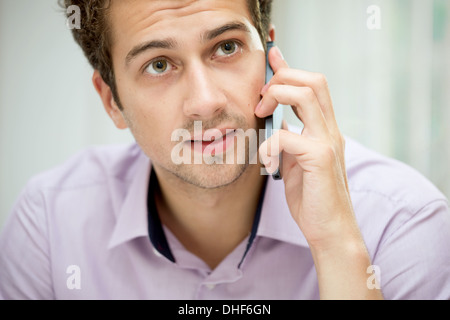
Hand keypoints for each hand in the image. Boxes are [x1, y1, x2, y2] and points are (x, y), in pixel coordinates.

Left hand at [256, 46, 382, 298]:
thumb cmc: (311, 197)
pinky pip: (288, 136)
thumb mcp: (296, 162)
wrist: (329, 230)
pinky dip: (269, 144)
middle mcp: (330, 130)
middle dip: (282, 80)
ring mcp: (328, 142)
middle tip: (261, 101)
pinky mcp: (320, 159)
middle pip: (313, 80)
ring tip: (262, 116)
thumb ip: (290, 140)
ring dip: (277, 98)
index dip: (290, 67)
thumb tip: (278, 123)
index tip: (272, 55)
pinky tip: (266, 161)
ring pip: (306, 95)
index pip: (312, 86)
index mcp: (324, 129)